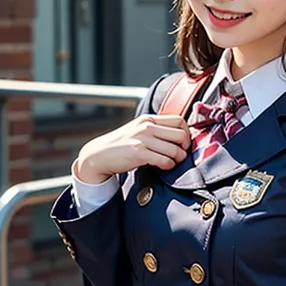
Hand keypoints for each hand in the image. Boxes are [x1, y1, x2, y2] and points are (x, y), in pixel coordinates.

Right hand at [76, 114, 190, 183]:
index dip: (187, 132)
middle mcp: (146, 127)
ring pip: (175, 149)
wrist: (99, 155)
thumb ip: (154, 130)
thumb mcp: (137, 130)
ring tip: (173, 162)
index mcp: (148, 119)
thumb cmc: (121, 145)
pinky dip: (169, 165)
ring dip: (178, 159)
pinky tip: (164, 166)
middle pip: (180, 134)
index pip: (178, 120)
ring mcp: (142, 139)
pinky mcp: (139, 153)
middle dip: (185, 147)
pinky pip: (165, 160)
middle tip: (181, 154)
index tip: (184, 142)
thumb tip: (178, 136)